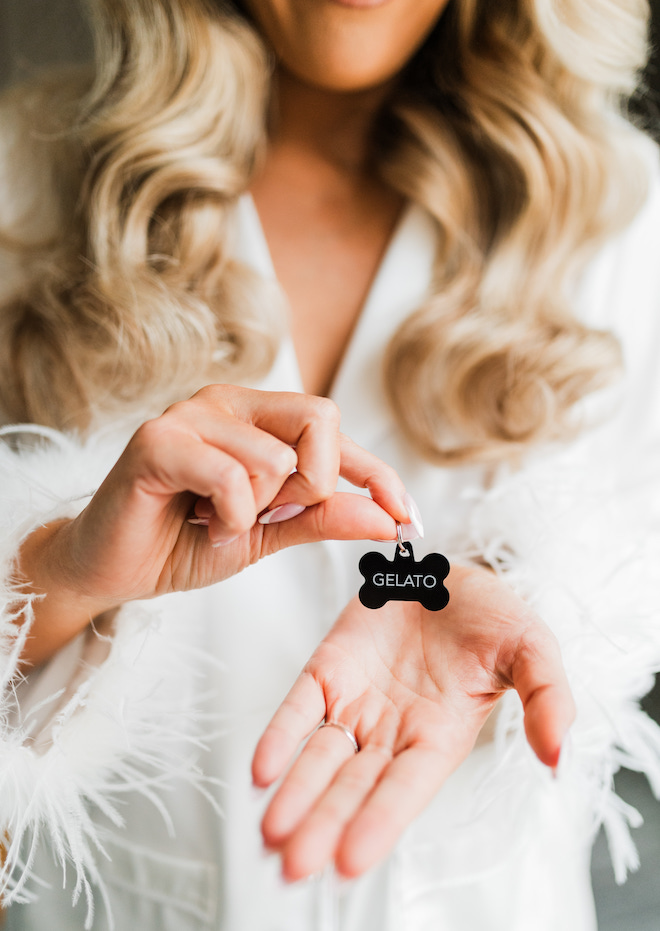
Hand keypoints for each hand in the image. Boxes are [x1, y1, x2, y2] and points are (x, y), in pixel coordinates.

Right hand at [18, 385, 409, 664]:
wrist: (115, 568)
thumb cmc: (185, 540)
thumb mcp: (270, 533)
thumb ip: (324, 517)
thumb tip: (387, 519)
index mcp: (258, 416)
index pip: (335, 429)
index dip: (377, 474)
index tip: (407, 516)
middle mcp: (228, 402)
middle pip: (319, 420)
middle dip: (313, 486)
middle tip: (272, 517)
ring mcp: (191, 414)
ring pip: (275, 459)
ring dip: (258, 511)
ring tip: (218, 522)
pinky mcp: (158, 440)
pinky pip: (231, 477)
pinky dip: (230, 516)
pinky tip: (201, 525)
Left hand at [252, 564, 574, 881]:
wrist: (448, 570)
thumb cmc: (492, 616)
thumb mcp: (532, 648)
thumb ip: (547, 698)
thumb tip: (557, 756)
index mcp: (440, 736)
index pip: (406, 788)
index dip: (379, 821)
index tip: (349, 861)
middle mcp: (393, 731)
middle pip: (353, 785)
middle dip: (322, 825)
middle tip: (292, 866)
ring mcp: (357, 701)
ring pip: (320, 756)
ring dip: (294, 794)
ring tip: (268, 834)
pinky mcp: (329, 669)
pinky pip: (300, 707)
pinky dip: (279, 736)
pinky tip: (260, 770)